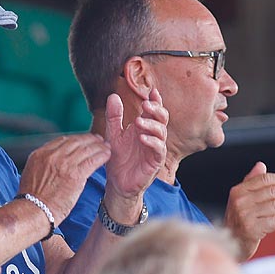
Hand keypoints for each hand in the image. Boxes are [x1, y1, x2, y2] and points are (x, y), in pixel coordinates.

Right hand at [16, 133, 110, 229]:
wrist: (33, 211)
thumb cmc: (31, 200)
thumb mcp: (31, 173)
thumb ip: (43, 164)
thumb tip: (53, 164)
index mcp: (40, 154)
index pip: (62, 140)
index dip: (75, 139)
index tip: (82, 140)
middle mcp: (52, 156)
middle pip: (76, 141)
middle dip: (89, 139)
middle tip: (98, 140)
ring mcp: (64, 164)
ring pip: (86, 149)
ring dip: (98, 146)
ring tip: (105, 147)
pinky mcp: (76, 174)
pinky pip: (93, 160)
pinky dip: (101, 156)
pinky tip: (106, 155)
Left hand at [99, 90, 166, 204]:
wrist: (117, 182)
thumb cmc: (118, 158)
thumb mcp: (113, 134)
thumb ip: (114, 116)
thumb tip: (113, 95)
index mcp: (144, 127)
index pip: (153, 110)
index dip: (155, 101)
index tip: (152, 91)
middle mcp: (152, 135)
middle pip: (162, 118)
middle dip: (156, 109)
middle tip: (146, 104)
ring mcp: (155, 148)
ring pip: (162, 132)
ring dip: (152, 125)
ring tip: (139, 122)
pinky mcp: (155, 161)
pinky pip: (159, 149)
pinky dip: (152, 142)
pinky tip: (142, 138)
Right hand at [225, 161, 274, 257]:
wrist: (230, 245)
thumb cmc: (239, 221)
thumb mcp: (242, 201)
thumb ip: (251, 183)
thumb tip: (261, 165)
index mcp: (238, 190)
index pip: (265, 179)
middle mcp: (240, 201)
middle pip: (273, 192)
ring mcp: (244, 215)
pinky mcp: (251, 229)